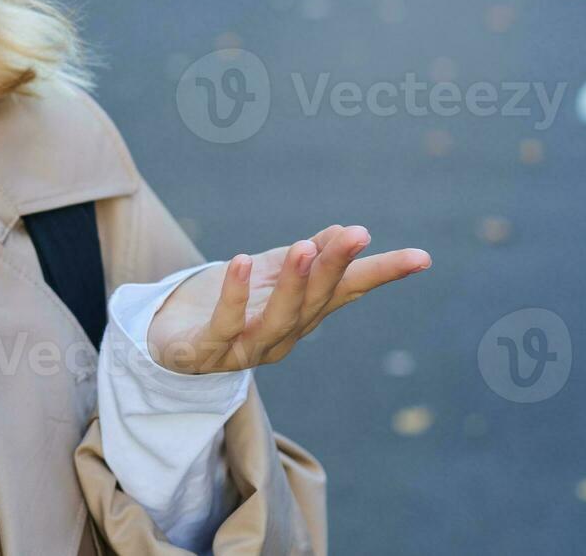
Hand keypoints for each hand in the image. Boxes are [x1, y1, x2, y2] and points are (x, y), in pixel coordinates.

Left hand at [145, 225, 429, 374]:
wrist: (164, 336)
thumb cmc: (227, 305)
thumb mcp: (269, 274)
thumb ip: (308, 257)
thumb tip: (349, 233)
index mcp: (302, 316)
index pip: (347, 291)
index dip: (382, 274)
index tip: (421, 257)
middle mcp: (280, 337)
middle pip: (315, 303)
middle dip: (335, 268)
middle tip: (357, 234)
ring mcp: (242, 350)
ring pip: (276, 320)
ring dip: (292, 284)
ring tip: (303, 247)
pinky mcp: (201, 353)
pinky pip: (221, 325)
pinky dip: (232, 296)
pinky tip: (238, 261)